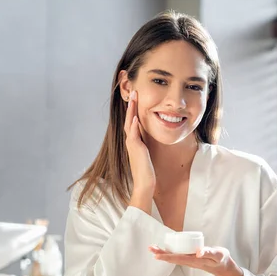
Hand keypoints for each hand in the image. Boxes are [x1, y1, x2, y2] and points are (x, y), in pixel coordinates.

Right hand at [124, 91, 155, 208]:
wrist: (144, 183)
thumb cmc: (147, 171)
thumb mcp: (147, 154)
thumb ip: (145, 145)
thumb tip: (146, 139)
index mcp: (134, 142)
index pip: (132, 122)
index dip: (133, 109)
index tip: (136, 98)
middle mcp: (131, 141)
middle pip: (129, 119)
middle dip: (131, 105)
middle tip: (134, 92)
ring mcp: (132, 145)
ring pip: (130, 123)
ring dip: (132, 110)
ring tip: (134, 99)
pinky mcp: (136, 149)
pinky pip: (133, 134)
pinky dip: (134, 125)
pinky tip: (135, 117)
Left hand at [149, 245, 231, 275]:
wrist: (223, 265)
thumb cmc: (220, 259)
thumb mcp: (217, 255)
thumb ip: (209, 252)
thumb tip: (198, 252)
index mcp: (195, 260)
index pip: (178, 258)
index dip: (167, 257)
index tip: (157, 255)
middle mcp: (190, 261)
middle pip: (173, 258)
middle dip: (161, 254)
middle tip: (150, 248)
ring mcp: (190, 260)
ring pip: (174, 257)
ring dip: (163, 253)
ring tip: (154, 248)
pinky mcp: (191, 258)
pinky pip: (178, 255)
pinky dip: (170, 252)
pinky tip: (165, 249)